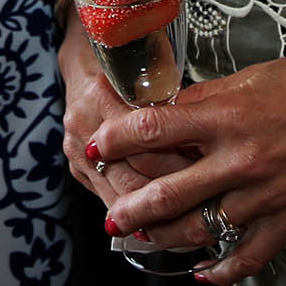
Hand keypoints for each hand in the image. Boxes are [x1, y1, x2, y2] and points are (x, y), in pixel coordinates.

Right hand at [59, 18, 196, 213]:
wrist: (81, 62)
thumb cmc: (122, 64)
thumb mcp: (147, 70)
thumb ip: (170, 102)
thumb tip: (208, 132)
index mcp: (101, 96)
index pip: (143, 141)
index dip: (177, 156)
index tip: (209, 166)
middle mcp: (83, 126)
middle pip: (131, 173)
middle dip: (169, 189)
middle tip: (205, 198)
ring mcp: (76, 151)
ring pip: (121, 194)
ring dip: (153, 210)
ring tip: (188, 216)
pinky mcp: (78, 168)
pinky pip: (110, 198)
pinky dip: (137, 213)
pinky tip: (162, 223)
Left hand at [87, 46, 285, 284]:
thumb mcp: (256, 74)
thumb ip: (213, 96)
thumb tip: (177, 108)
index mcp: (229, 112)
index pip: (158, 127)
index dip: (120, 137)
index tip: (98, 143)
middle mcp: (241, 157)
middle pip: (171, 190)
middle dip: (132, 207)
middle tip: (110, 217)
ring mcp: (264, 194)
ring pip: (202, 228)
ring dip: (166, 237)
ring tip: (142, 241)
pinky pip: (247, 255)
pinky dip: (222, 268)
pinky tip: (203, 270)